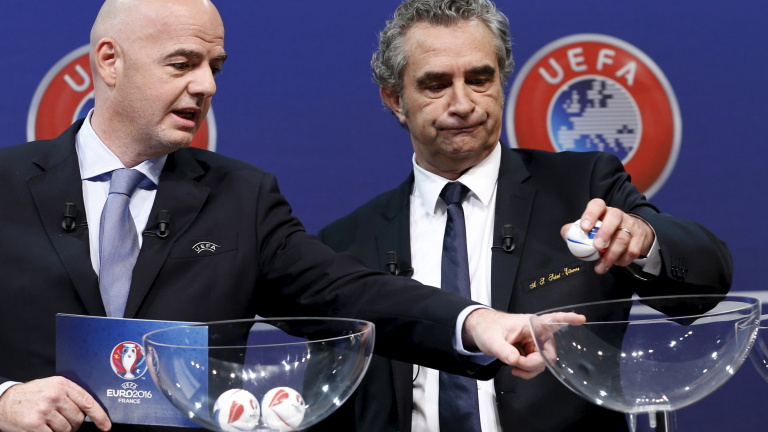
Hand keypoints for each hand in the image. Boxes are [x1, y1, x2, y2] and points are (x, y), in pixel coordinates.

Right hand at [0, 377, 110, 431]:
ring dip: (61, 431)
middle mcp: (54, 395)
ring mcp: (44, 410)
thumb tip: (90, 412)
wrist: (4, 402)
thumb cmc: (32, 396)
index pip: (88, 402)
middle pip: (78, 419)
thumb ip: (70, 396)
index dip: (99, 416)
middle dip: (73, 424)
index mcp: (62, 384)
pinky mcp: (34, 424)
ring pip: (66, 430)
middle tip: (61, 421)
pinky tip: (44, 430)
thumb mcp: (52, 387)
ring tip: (50, 424)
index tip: (106, 426)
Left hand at [461, 308, 585, 378]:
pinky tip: (515, 368)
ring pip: (542, 362)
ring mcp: (534, 343)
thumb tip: (515, 361)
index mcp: (531, 324)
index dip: (568, 319)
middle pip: (548, 354)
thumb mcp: (492, 340)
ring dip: (529, 369)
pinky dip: (526, 370)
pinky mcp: (530, 351)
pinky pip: (535, 365)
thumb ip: (504, 351)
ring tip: (513, 367)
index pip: (553, 320)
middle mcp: (536, 333)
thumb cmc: (486, 328)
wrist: (479, 331)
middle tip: (517, 365)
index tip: (581, 319)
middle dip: (534, 364)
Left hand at [561, 198, 654, 273]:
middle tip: (596, 246)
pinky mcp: (639, 238)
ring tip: (601, 267)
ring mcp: (630, 225)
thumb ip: (575, 230)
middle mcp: (618, 215)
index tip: (584, 228)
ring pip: (623, 238)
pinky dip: (622, 260)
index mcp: (603, 210)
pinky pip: (632, 250)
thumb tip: (566, 233)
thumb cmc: (603, 231)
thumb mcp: (590, 228)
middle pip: (614, 218)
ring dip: (611, 255)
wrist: (631, 234)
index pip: (597, 205)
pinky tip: (615, 264)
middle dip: (605, 232)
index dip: (590, 214)